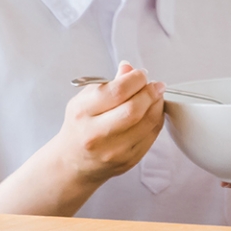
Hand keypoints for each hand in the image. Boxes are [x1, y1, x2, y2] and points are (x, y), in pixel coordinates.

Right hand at [52, 62, 165, 185]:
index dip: (136, 79)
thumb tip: (129, 68)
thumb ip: (108, 84)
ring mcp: (114, 150)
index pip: (117, 91)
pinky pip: (152, 134)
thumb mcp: (84, 100)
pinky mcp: (129, 160)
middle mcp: (96, 134)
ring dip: (157, 104)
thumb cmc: (80, 126)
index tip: (141, 74)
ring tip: (156, 96)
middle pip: (134, 108)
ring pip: (148, 122)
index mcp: (82, 113)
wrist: (73, 162)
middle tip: (156, 85)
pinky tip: (152, 112)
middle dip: (150, 92)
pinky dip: (156, 119)